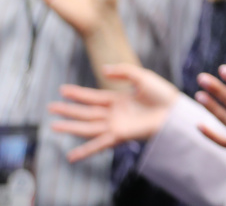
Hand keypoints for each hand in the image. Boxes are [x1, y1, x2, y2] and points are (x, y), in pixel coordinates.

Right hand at [48, 64, 177, 161]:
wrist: (175, 111)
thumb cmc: (163, 94)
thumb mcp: (143, 77)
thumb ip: (124, 71)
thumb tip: (103, 69)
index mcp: (118, 99)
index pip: (93, 97)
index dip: (78, 94)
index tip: (62, 89)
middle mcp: (114, 114)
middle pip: (86, 112)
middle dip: (68, 110)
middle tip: (50, 107)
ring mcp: (115, 125)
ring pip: (88, 127)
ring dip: (70, 128)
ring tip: (53, 127)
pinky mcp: (120, 136)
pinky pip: (99, 144)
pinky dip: (85, 151)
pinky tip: (71, 157)